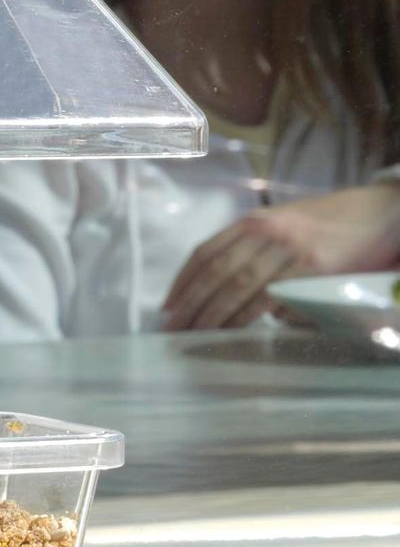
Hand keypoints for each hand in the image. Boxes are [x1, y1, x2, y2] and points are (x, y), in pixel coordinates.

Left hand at [162, 183, 399, 330]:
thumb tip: (228, 292)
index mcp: (253, 221)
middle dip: (191, 302)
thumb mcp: (282, 226)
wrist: (378, 212)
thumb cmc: (327, 224)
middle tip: (173, 328)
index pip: (205, 252)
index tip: (167, 306)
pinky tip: (235, 328)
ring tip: (196, 334)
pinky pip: (273, 295)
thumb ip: (253, 251)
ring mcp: (289, 248)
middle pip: (216, 271)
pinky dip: (251, 313)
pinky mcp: (313, 267)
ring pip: (240, 285)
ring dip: (214, 313)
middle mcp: (265, 230)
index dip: (182, 281)